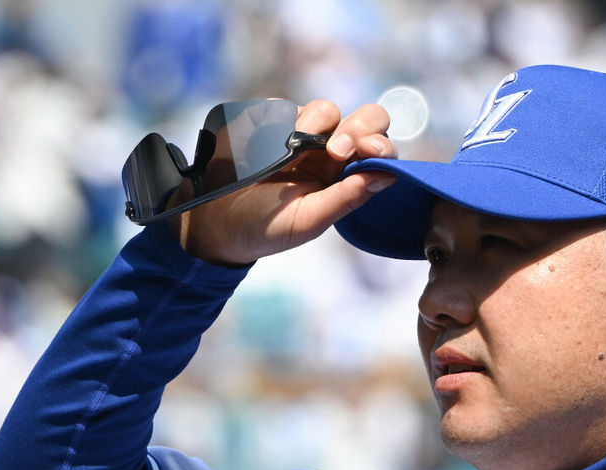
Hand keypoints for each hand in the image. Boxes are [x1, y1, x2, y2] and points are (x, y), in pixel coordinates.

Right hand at [170, 100, 396, 265]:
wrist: (216, 222)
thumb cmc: (267, 227)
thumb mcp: (310, 219)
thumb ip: (348, 197)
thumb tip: (389, 175)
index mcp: (346, 174)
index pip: (378, 148)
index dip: (380, 144)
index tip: (370, 151)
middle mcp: (330, 149)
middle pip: (364, 118)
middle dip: (358, 126)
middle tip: (337, 148)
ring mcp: (300, 131)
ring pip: (325, 110)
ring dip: (314, 127)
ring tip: (289, 155)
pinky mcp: (268, 119)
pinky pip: (280, 107)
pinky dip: (275, 125)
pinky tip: (262, 149)